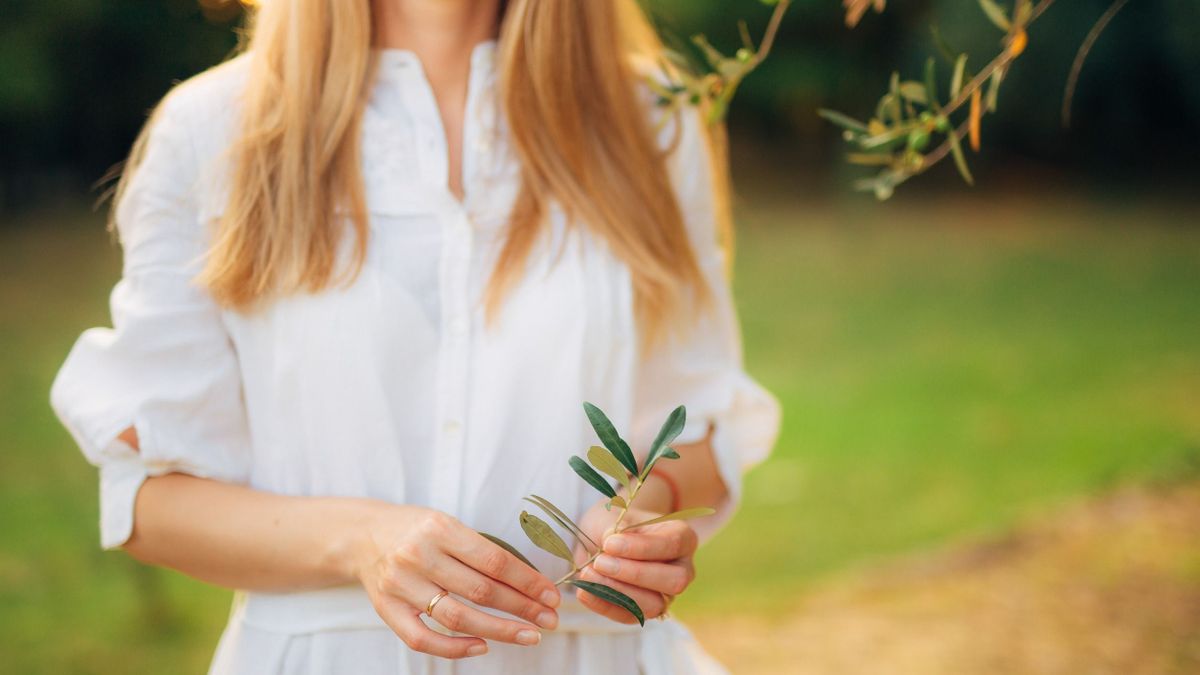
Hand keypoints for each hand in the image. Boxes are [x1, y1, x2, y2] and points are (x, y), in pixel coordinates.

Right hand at [354, 503, 561, 658]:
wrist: (363, 535)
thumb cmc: (416, 529)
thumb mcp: (448, 524)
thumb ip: (480, 550)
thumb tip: (530, 581)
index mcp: (440, 528)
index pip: (494, 560)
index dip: (528, 581)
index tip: (551, 595)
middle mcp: (419, 555)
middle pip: (481, 590)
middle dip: (522, 607)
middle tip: (549, 618)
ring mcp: (401, 585)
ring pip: (457, 617)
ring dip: (499, 630)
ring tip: (528, 635)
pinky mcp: (387, 609)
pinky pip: (422, 639)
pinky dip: (454, 647)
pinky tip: (482, 646)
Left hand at [573, 502, 697, 623]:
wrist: (605, 540)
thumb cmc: (615, 524)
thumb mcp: (612, 516)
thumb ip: (613, 527)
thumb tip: (611, 539)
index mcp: (682, 538)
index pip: (672, 544)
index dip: (642, 547)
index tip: (609, 543)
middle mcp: (682, 569)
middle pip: (674, 581)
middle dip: (635, 574)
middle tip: (600, 562)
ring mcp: (666, 594)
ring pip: (654, 605)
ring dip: (619, 592)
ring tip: (588, 575)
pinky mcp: (645, 611)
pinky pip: (630, 616)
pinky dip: (604, 605)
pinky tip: (584, 592)